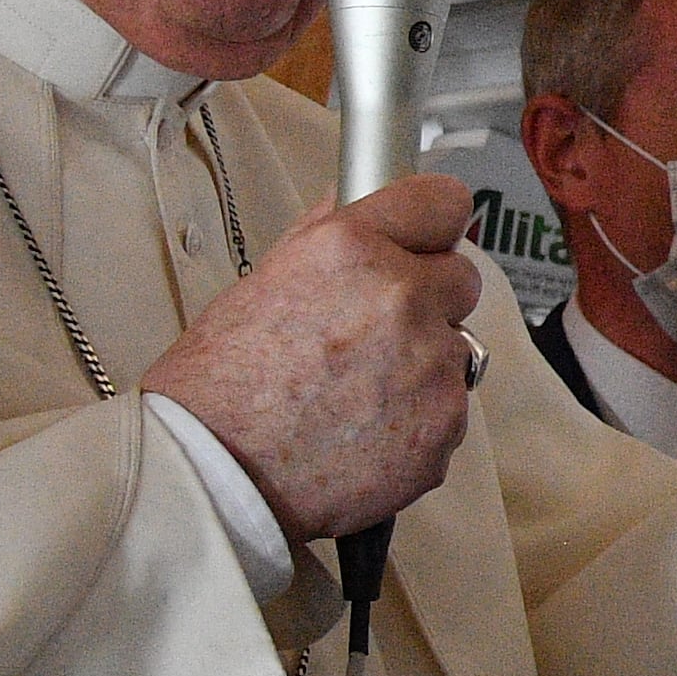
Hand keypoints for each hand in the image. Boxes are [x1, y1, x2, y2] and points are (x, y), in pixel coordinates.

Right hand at [139, 173, 477, 541]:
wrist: (215, 477)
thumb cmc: (219, 387)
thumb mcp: (259, 284)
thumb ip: (323, 236)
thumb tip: (357, 198)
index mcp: (352, 249)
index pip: (441, 203)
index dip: (431, 226)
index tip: (425, 241)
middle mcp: (402, 297)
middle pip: (461, 279)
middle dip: (427, 301)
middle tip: (372, 335)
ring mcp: (432, 364)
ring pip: (455, 351)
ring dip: (422, 366)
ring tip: (355, 395)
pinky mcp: (445, 425)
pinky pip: (449, 410)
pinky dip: (418, 421)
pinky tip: (364, 432)